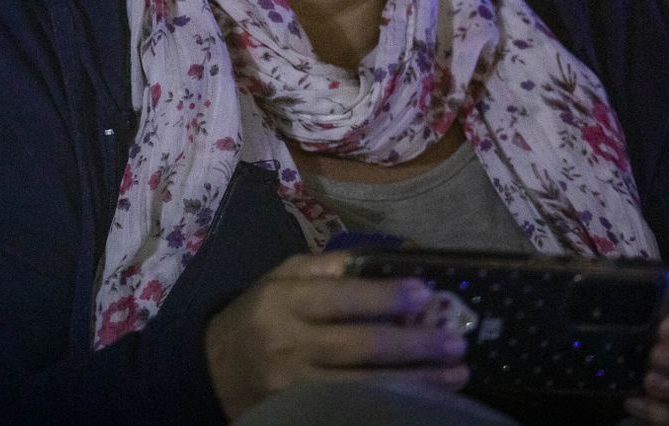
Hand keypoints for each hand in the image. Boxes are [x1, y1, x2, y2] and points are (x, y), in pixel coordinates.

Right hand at [204, 251, 468, 418]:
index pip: (342, 297)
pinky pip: (354, 412)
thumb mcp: (281, 277)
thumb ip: (328, 267)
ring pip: (365, 387)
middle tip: (456, 341)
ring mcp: (294, 388)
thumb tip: (387, 258)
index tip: (425, 294)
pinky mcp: (299, 416)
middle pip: (361, 347)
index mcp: (283, 301)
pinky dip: (393, 407)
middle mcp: (288, 345)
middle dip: (414, 345)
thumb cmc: (258, 314)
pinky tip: (424, 403)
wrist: (212, 370)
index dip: (385, 296)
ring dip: (417, 383)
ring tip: (456, 374)